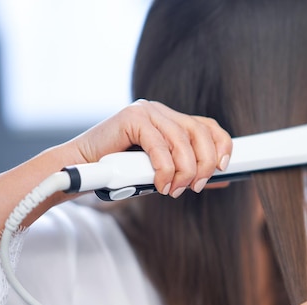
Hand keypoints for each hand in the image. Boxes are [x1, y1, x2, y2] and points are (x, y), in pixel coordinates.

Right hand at [69, 99, 231, 197]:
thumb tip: (223, 177)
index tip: (223, 168)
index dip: (221, 145)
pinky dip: (164, 170)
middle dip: (203, 164)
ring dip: (184, 171)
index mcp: (172, 120)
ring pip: (181, 141)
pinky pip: (159, 146)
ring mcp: (147, 112)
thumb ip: (190, 172)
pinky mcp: (132, 118)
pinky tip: (161, 185)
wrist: (83, 170)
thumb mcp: (164, 173)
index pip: (208, 126)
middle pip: (200, 132)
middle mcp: (162, 112)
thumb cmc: (121, 172)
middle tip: (195, 186)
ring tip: (175, 190)